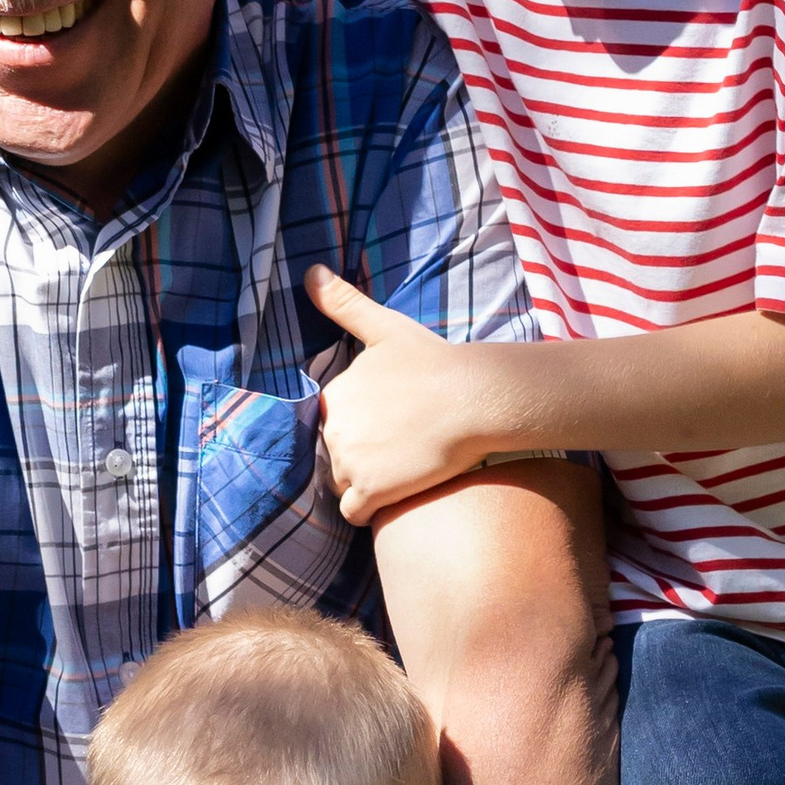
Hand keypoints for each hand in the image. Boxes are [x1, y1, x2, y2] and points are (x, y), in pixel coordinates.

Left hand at [307, 263, 510, 521]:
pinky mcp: (372, 491)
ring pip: (343, 484)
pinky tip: (393, 497)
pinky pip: (354, 512)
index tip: (393, 422)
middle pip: (336, 456)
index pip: (335, 423)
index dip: (363, 426)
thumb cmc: (436, 362)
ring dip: (367, 483)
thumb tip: (309, 272)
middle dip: (362, 456)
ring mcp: (350, 462)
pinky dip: (369, 509)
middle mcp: (333, 429)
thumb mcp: (386, 327)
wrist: (475, 399)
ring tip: (403, 469)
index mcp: (334, 395)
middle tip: (402, 446)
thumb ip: (344, 303)